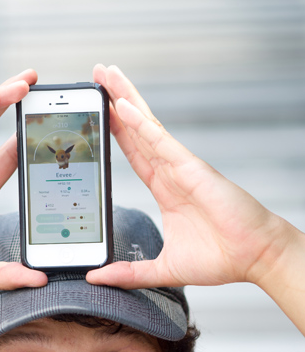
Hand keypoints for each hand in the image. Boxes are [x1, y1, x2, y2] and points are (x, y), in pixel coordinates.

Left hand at [88, 64, 291, 290]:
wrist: (256, 256)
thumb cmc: (220, 258)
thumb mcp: (162, 269)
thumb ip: (128, 273)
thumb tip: (95, 277)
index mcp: (165, 188)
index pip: (132, 153)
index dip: (113, 132)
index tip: (95, 115)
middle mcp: (171, 171)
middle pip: (135, 130)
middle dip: (115, 102)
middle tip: (95, 77)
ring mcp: (181, 166)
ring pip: (145, 126)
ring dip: (124, 98)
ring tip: (104, 74)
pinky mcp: (191, 168)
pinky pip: (160, 140)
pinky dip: (140, 122)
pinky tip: (122, 104)